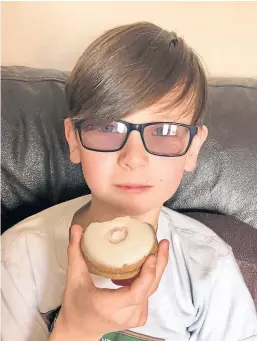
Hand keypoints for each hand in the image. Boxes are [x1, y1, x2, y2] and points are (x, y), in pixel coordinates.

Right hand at [50, 224, 168, 340]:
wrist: (79, 329)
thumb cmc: (75, 305)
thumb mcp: (73, 278)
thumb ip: (75, 252)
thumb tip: (76, 228)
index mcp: (109, 306)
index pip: (136, 293)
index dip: (147, 274)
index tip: (151, 255)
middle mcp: (125, 315)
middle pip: (149, 288)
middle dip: (160, 264)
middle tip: (163, 243)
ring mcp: (134, 317)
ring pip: (151, 289)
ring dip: (155, 268)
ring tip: (156, 248)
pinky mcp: (138, 315)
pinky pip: (148, 293)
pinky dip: (148, 277)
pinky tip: (142, 264)